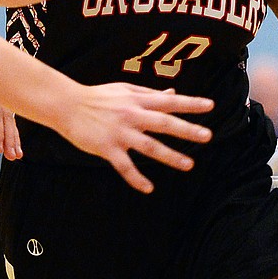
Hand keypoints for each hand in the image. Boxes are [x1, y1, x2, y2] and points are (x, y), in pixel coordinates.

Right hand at [57, 83, 213, 193]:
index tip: (210, 106)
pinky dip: (136, 178)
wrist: (67, 105)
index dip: (189, 103)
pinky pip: (124, 166)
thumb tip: (172, 92)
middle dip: (186, 130)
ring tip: (188, 165)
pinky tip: (148, 188)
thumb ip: (149, 94)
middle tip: (207, 136)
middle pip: (163, 123)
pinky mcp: (107, 147)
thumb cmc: (98, 96)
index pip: (168, 101)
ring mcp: (119, 132)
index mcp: (137, 100)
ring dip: (170, 156)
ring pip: (149, 146)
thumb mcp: (125, 90)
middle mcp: (131, 115)